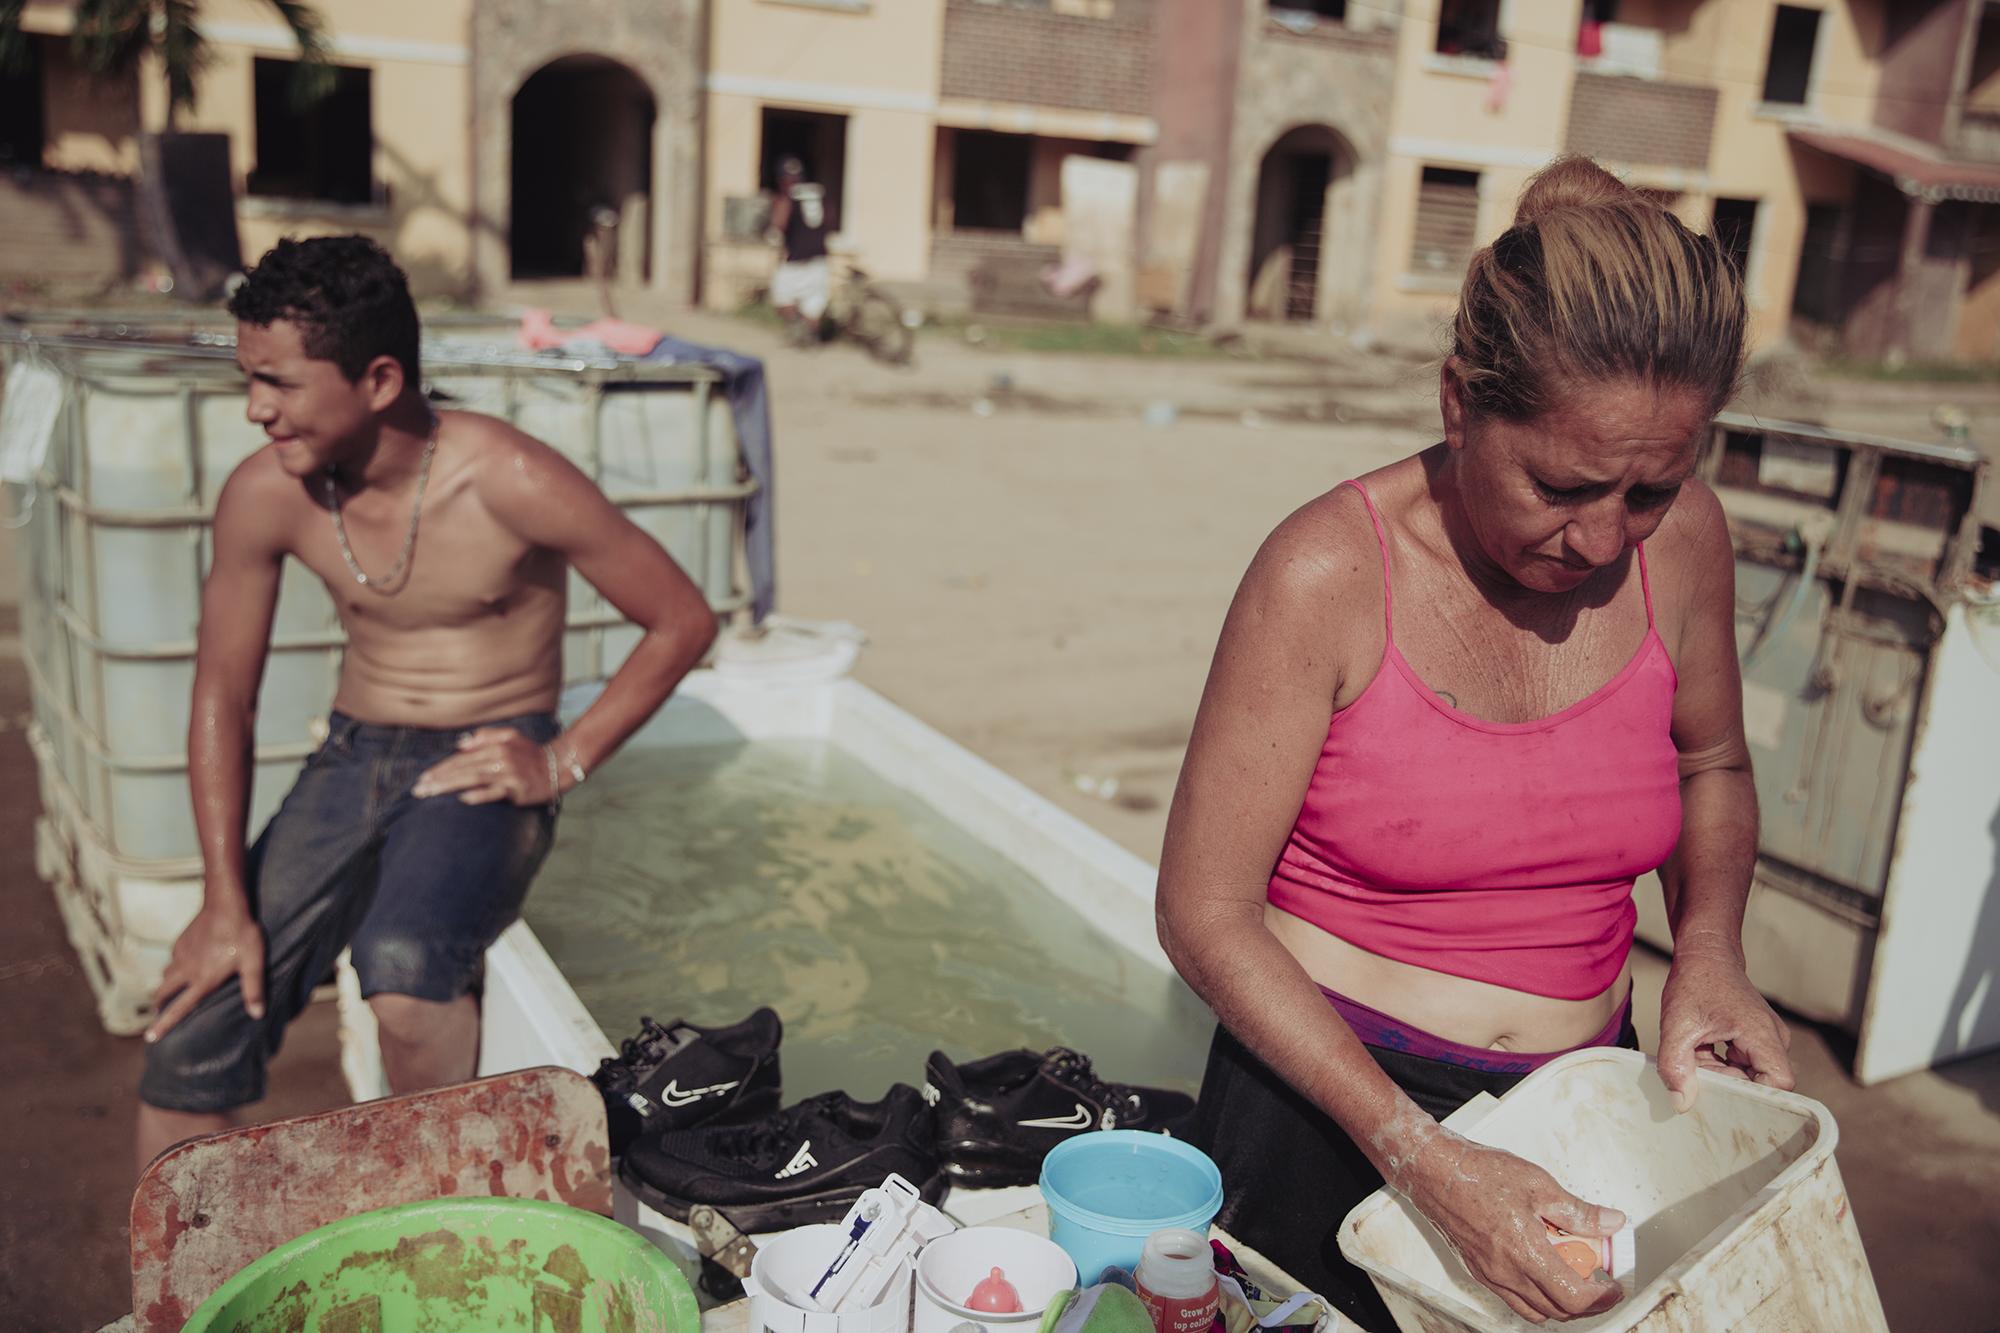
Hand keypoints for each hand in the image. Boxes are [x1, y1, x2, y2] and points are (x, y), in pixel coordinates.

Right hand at [146, 904, 264, 1042]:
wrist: (225, 904)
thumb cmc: (243, 934)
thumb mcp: (254, 963)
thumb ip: (254, 990)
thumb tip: (257, 1014)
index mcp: (203, 980)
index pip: (179, 1008)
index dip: (164, 1025)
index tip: (150, 1038)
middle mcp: (187, 970)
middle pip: (162, 992)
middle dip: (158, 1004)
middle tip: (157, 1011)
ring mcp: (181, 954)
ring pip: (165, 974)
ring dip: (165, 985)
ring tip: (169, 990)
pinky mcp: (180, 941)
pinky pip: (172, 958)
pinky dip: (174, 965)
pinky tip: (184, 963)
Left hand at [412, 727, 558, 805]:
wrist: (558, 766)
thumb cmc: (531, 754)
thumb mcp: (510, 737)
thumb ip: (486, 737)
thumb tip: (461, 744)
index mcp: (494, 746)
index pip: (461, 758)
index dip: (440, 767)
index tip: (423, 778)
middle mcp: (499, 758)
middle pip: (462, 768)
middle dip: (438, 779)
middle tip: (418, 789)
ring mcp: (507, 773)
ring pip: (472, 779)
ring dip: (449, 786)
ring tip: (431, 793)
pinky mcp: (516, 788)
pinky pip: (494, 792)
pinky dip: (479, 795)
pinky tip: (463, 798)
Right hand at [1401, 1131, 1626, 1323]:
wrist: (1434, 1172)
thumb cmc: (1480, 1174)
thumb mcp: (1539, 1185)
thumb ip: (1578, 1211)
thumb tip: (1611, 1222)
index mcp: (1525, 1253)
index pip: (1574, 1297)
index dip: (1602, 1297)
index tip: (1614, 1285)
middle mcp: (1506, 1273)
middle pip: (1558, 1311)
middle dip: (1586, 1303)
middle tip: (1599, 1281)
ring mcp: (1490, 1276)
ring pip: (1534, 1311)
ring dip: (1560, 1303)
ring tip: (1571, 1276)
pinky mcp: (1478, 1272)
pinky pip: (1514, 1299)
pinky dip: (1535, 1296)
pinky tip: (1540, 1268)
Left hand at [1657, 933, 1793, 1110]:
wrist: (1704, 954)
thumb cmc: (1695, 983)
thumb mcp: (1677, 1025)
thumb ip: (1676, 1065)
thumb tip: (1682, 1104)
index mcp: (1763, 1035)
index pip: (1779, 1084)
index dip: (1751, 1096)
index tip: (1720, 1092)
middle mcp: (1773, 1039)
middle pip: (1761, 1083)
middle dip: (1726, 1085)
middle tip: (1695, 1072)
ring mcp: (1766, 1039)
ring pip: (1748, 1076)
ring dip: (1719, 1074)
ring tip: (1695, 1055)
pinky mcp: (1754, 1040)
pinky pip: (1742, 1066)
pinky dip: (1718, 1065)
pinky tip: (1698, 1051)